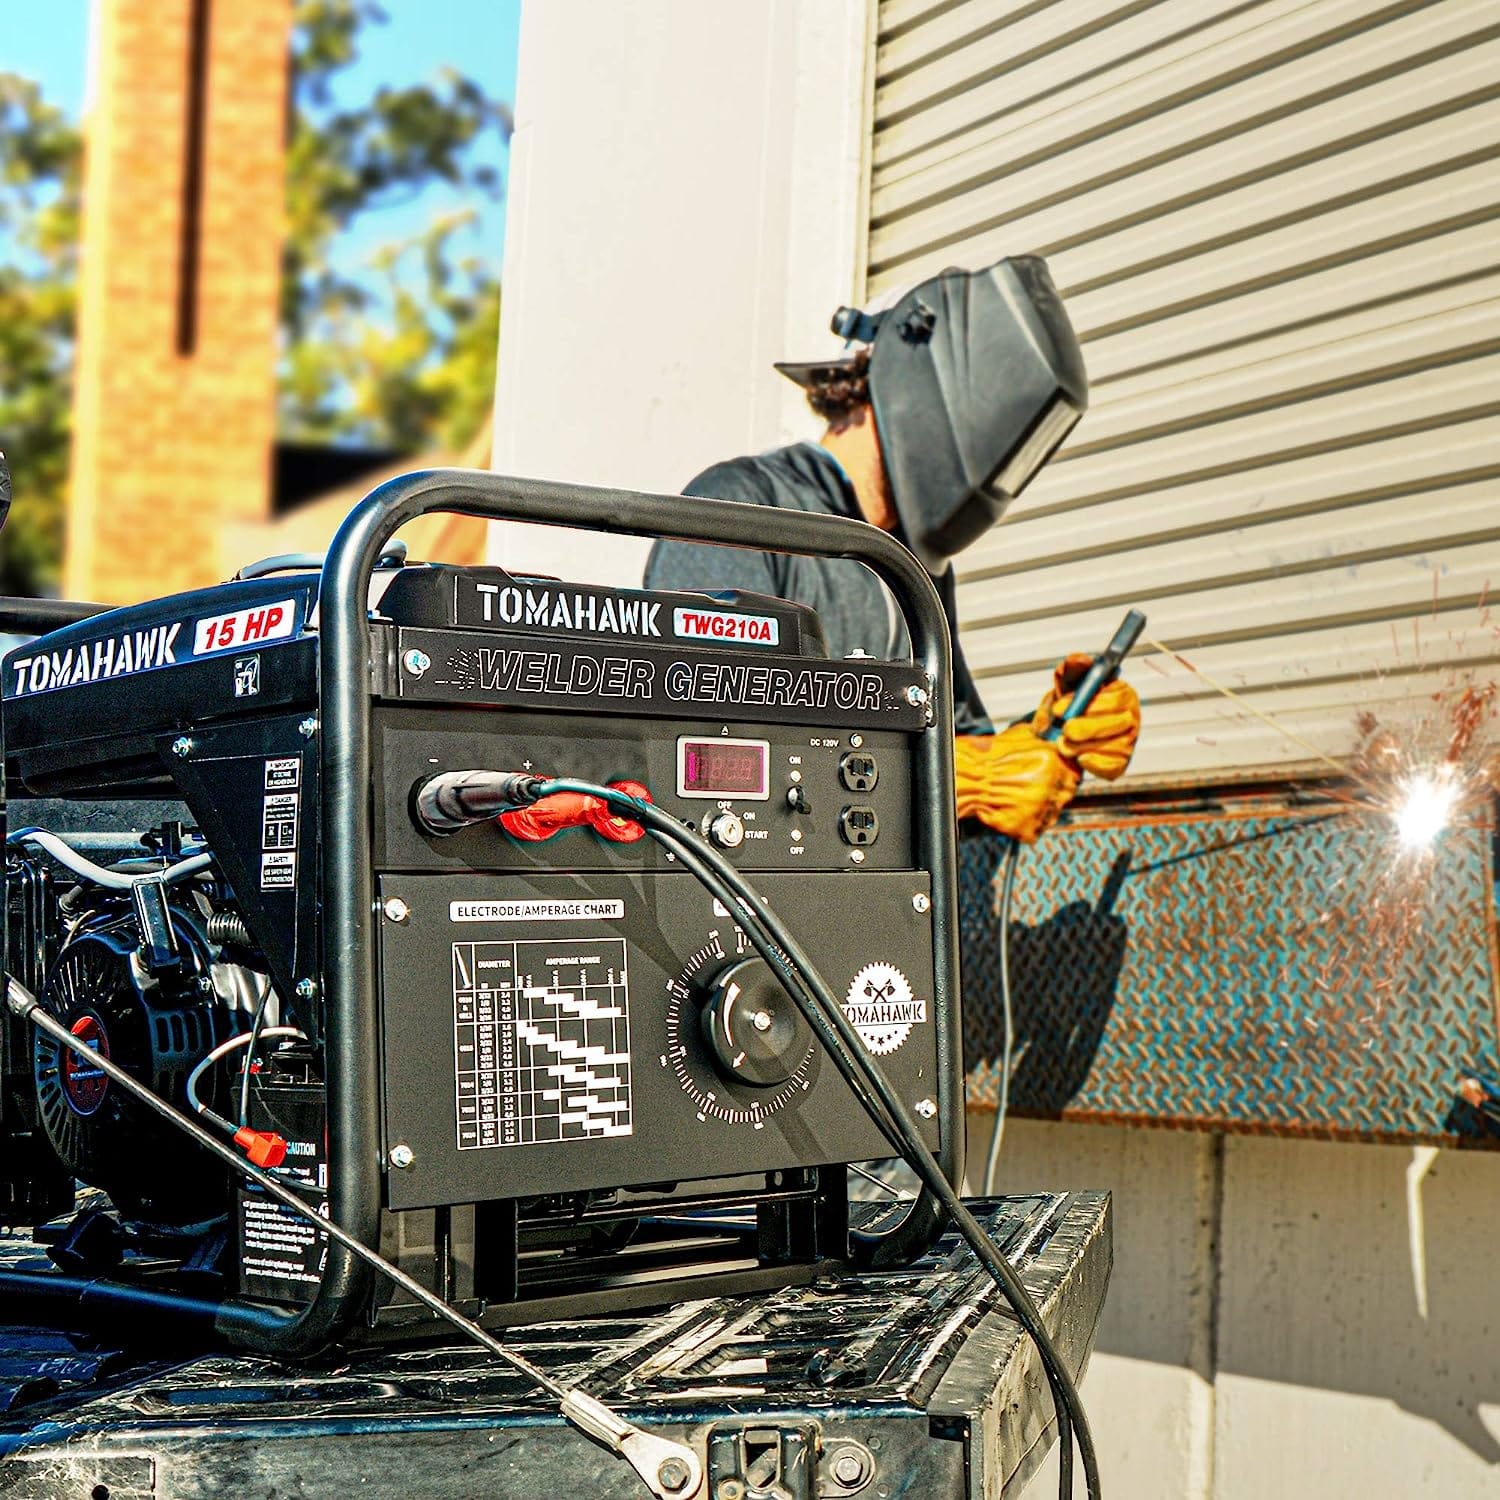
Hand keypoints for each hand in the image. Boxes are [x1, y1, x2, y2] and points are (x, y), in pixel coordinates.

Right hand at [954, 724, 1080, 843]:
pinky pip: (1034, 832)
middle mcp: (1051, 787)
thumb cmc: (991, 756)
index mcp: (1053, 763)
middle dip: (1052, 794)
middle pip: (1065, 797)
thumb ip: (1048, 738)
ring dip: (1039, 811)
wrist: (966, 777)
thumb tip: (1062, 737)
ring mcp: (1040, 810)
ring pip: (1051, 816)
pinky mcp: (1027, 829)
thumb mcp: (1023, 735)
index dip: (1063, 777)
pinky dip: (1024, 825)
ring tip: (1017, 800)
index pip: (1075, 776)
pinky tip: (1011, 812)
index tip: (1052, 779)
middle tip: (1030, 789)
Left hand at [1031, 653, 1140, 780]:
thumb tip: (1079, 660)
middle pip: (1117, 724)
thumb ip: (1072, 668)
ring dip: (1082, 746)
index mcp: (1123, 694)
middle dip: (1086, 728)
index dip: (1089, 704)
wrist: (1059, 731)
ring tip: (1063, 744)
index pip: (1116, 699)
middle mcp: (1130, 718)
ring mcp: (1127, 742)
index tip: (1060, 708)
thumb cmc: (1070, 703)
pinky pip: (1111, 767)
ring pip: (1111, 747)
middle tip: (1064, 730)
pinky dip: (1092, 764)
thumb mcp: (1068, 682)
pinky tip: (1079, 757)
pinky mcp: (1120, 763)